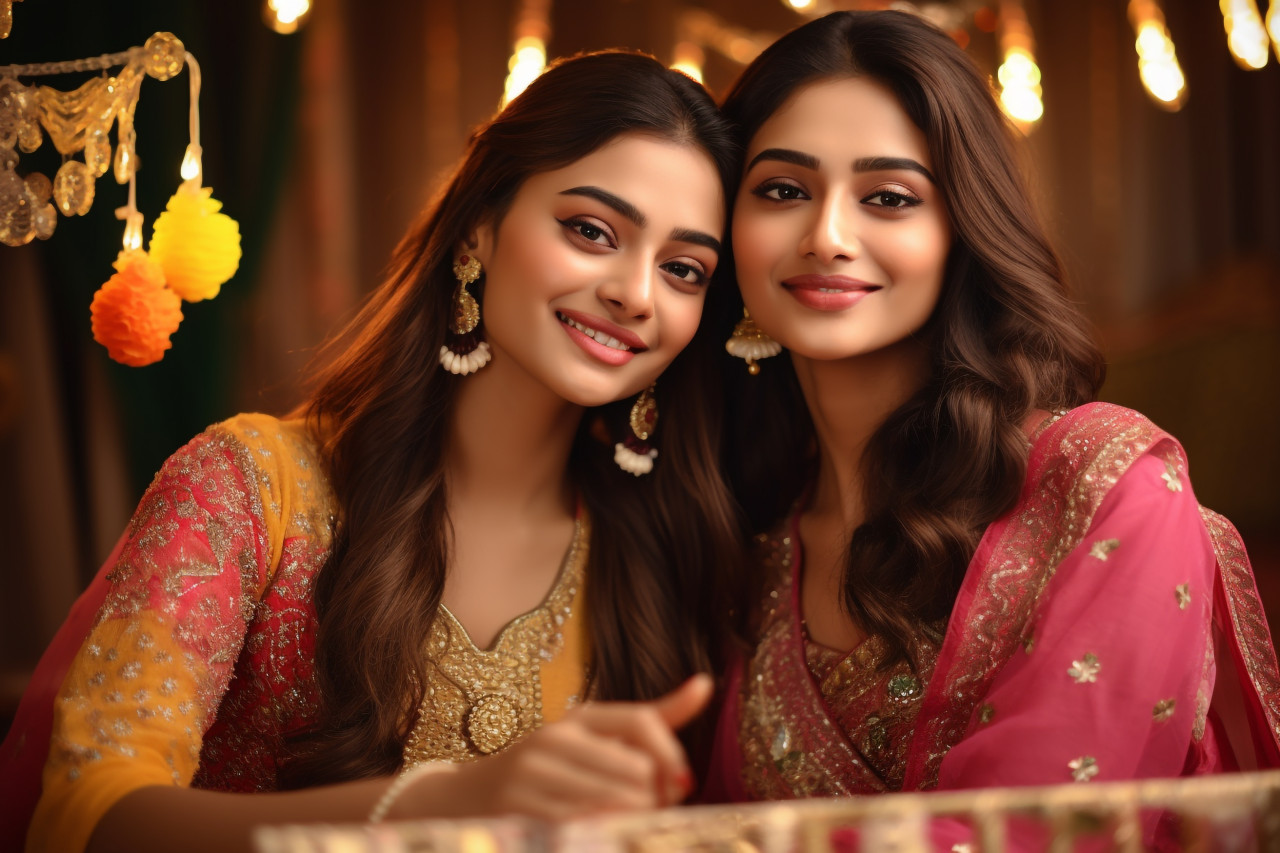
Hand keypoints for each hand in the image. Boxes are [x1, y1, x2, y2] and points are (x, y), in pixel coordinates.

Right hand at [414, 674, 712, 820]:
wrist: (462, 799)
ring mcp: (534, 776)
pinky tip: (599, 834)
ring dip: (632, 823)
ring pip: (618, 804)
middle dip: (654, 801)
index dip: (672, 757)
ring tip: (623, 825)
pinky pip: (586, 827)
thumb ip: (653, 718)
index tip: (680, 785)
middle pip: (639, 771)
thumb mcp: (596, 738)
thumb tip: (706, 683)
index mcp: (579, 718)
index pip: (643, 721)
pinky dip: (604, 834)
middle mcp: (555, 739)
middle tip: (646, 812)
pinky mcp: (519, 811)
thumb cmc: (548, 770)